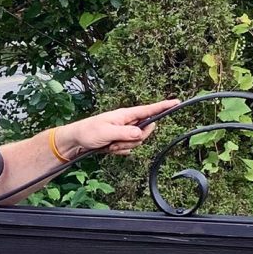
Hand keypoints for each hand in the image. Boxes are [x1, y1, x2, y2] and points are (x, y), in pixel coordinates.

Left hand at [65, 99, 179, 157]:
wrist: (76, 141)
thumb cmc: (88, 132)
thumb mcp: (107, 132)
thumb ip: (125, 133)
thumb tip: (141, 133)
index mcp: (125, 115)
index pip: (148, 110)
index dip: (163, 107)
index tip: (176, 102)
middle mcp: (127, 122)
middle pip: (145, 131)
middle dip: (133, 139)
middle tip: (117, 140)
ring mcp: (124, 132)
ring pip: (137, 142)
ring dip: (123, 146)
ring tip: (109, 144)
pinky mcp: (120, 141)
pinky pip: (128, 149)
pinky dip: (119, 151)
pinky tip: (108, 148)